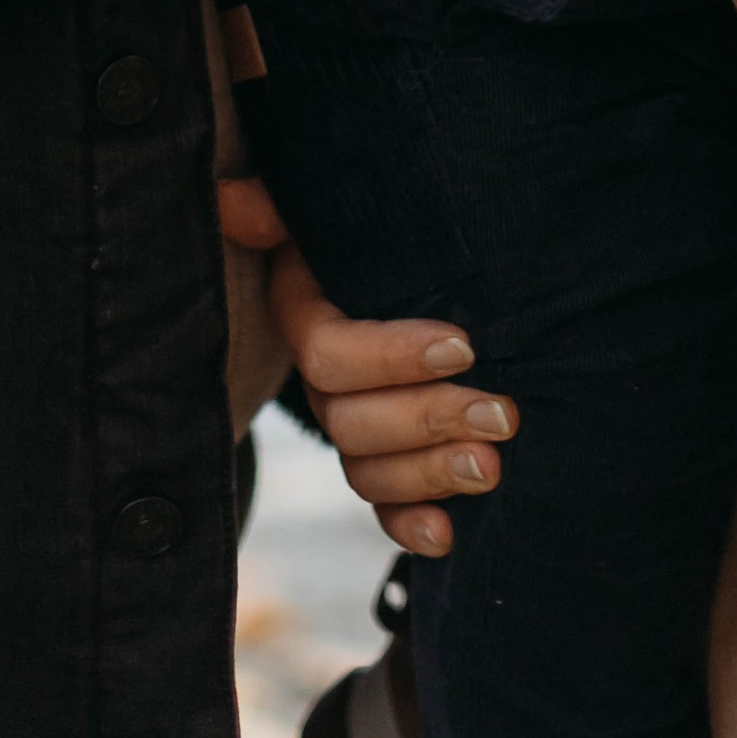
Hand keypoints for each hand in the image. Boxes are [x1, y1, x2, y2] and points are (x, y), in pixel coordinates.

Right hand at [219, 177, 516, 556]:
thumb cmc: (377, 226)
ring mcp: (354, 431)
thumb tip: (233, 200)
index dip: (393, 356)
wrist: (418, 264)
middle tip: (503, 415)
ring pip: (370, 473)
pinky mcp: (386, 466)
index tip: (464, 342)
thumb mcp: (334, 212)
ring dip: (431, 476)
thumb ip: (283, 208)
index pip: (332, 355)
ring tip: (493, 467)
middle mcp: (324, 386)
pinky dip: (409, 527)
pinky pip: (383, 509)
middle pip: (354, 424)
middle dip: (432, 420)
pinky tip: (446, 537)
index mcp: (307, 319)